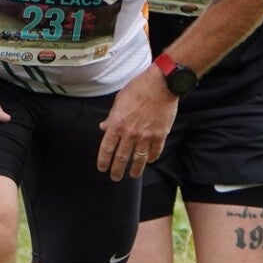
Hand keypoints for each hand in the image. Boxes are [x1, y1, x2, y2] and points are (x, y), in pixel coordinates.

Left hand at [97, 65, 177, 180]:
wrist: (160, 85)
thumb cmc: (138, 88)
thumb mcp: (119, 100)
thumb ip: (111, 117)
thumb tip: (104, 127)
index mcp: (117, 124)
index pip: (107, 148)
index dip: (103, 161)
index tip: (102, 168)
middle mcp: (130, 133)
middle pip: (121, 158)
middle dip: (117, 170)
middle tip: (115, 177)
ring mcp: (146, 136)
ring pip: (139, 159)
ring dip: (135, 169)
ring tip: (133, 175)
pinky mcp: (160, 135)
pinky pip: (155, 151)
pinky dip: (151, 158)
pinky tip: (149, 160)